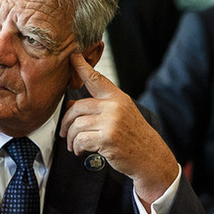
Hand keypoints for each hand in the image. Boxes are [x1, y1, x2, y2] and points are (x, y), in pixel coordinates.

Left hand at [59, 53, 177, 207]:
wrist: (150, 157)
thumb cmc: (133, 136)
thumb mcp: (120, 115)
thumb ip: (99, 107)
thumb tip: (71, 103)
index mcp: (118, 98)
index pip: (96, 79)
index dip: (82, 67)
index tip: (73, 56)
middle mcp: (115, 107)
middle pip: (77, 107)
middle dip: (66, 122)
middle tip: (64, 132)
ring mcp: (111, 122)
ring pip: (76, 125)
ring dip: (71, 138)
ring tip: (74, 145)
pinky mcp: (107, 138)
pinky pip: (80, 139)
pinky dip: (76, 147)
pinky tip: (80, 151)